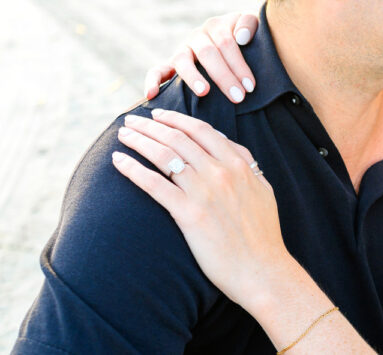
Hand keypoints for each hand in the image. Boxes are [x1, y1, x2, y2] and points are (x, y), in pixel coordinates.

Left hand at [112, 109, 289, 313]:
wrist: (262, 269)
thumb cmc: (263, 234)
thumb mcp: (263, 190)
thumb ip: (247, 165)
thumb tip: (231, 148)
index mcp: (238, 164)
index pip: (201, 130)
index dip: (176, 119)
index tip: (158, 115)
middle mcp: (220, 173)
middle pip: (178, 138)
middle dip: (151, 125)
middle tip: (132, 120)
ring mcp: (204, 193)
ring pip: (164, 155)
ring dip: (139, 140)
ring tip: (123, 134)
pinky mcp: (189, 215)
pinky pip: (154, 185)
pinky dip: (133, 170)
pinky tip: (118, 161)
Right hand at [144, 12, 259, 101]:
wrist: (237, 39)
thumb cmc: (248, 38)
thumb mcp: (253, 26)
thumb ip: (249, 24)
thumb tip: (241, 38)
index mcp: (216, 26)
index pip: (227, 43)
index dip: (238, 64)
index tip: (250, 86)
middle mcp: (197, 36)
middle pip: (207, 53)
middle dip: (223, 76)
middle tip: (238, 96)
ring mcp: (182, 49)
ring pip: (182, 60)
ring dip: (192, 76)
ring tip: (204, 92)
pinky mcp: (170, 64)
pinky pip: (157, 70)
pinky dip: (152, 81)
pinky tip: (151, 95)